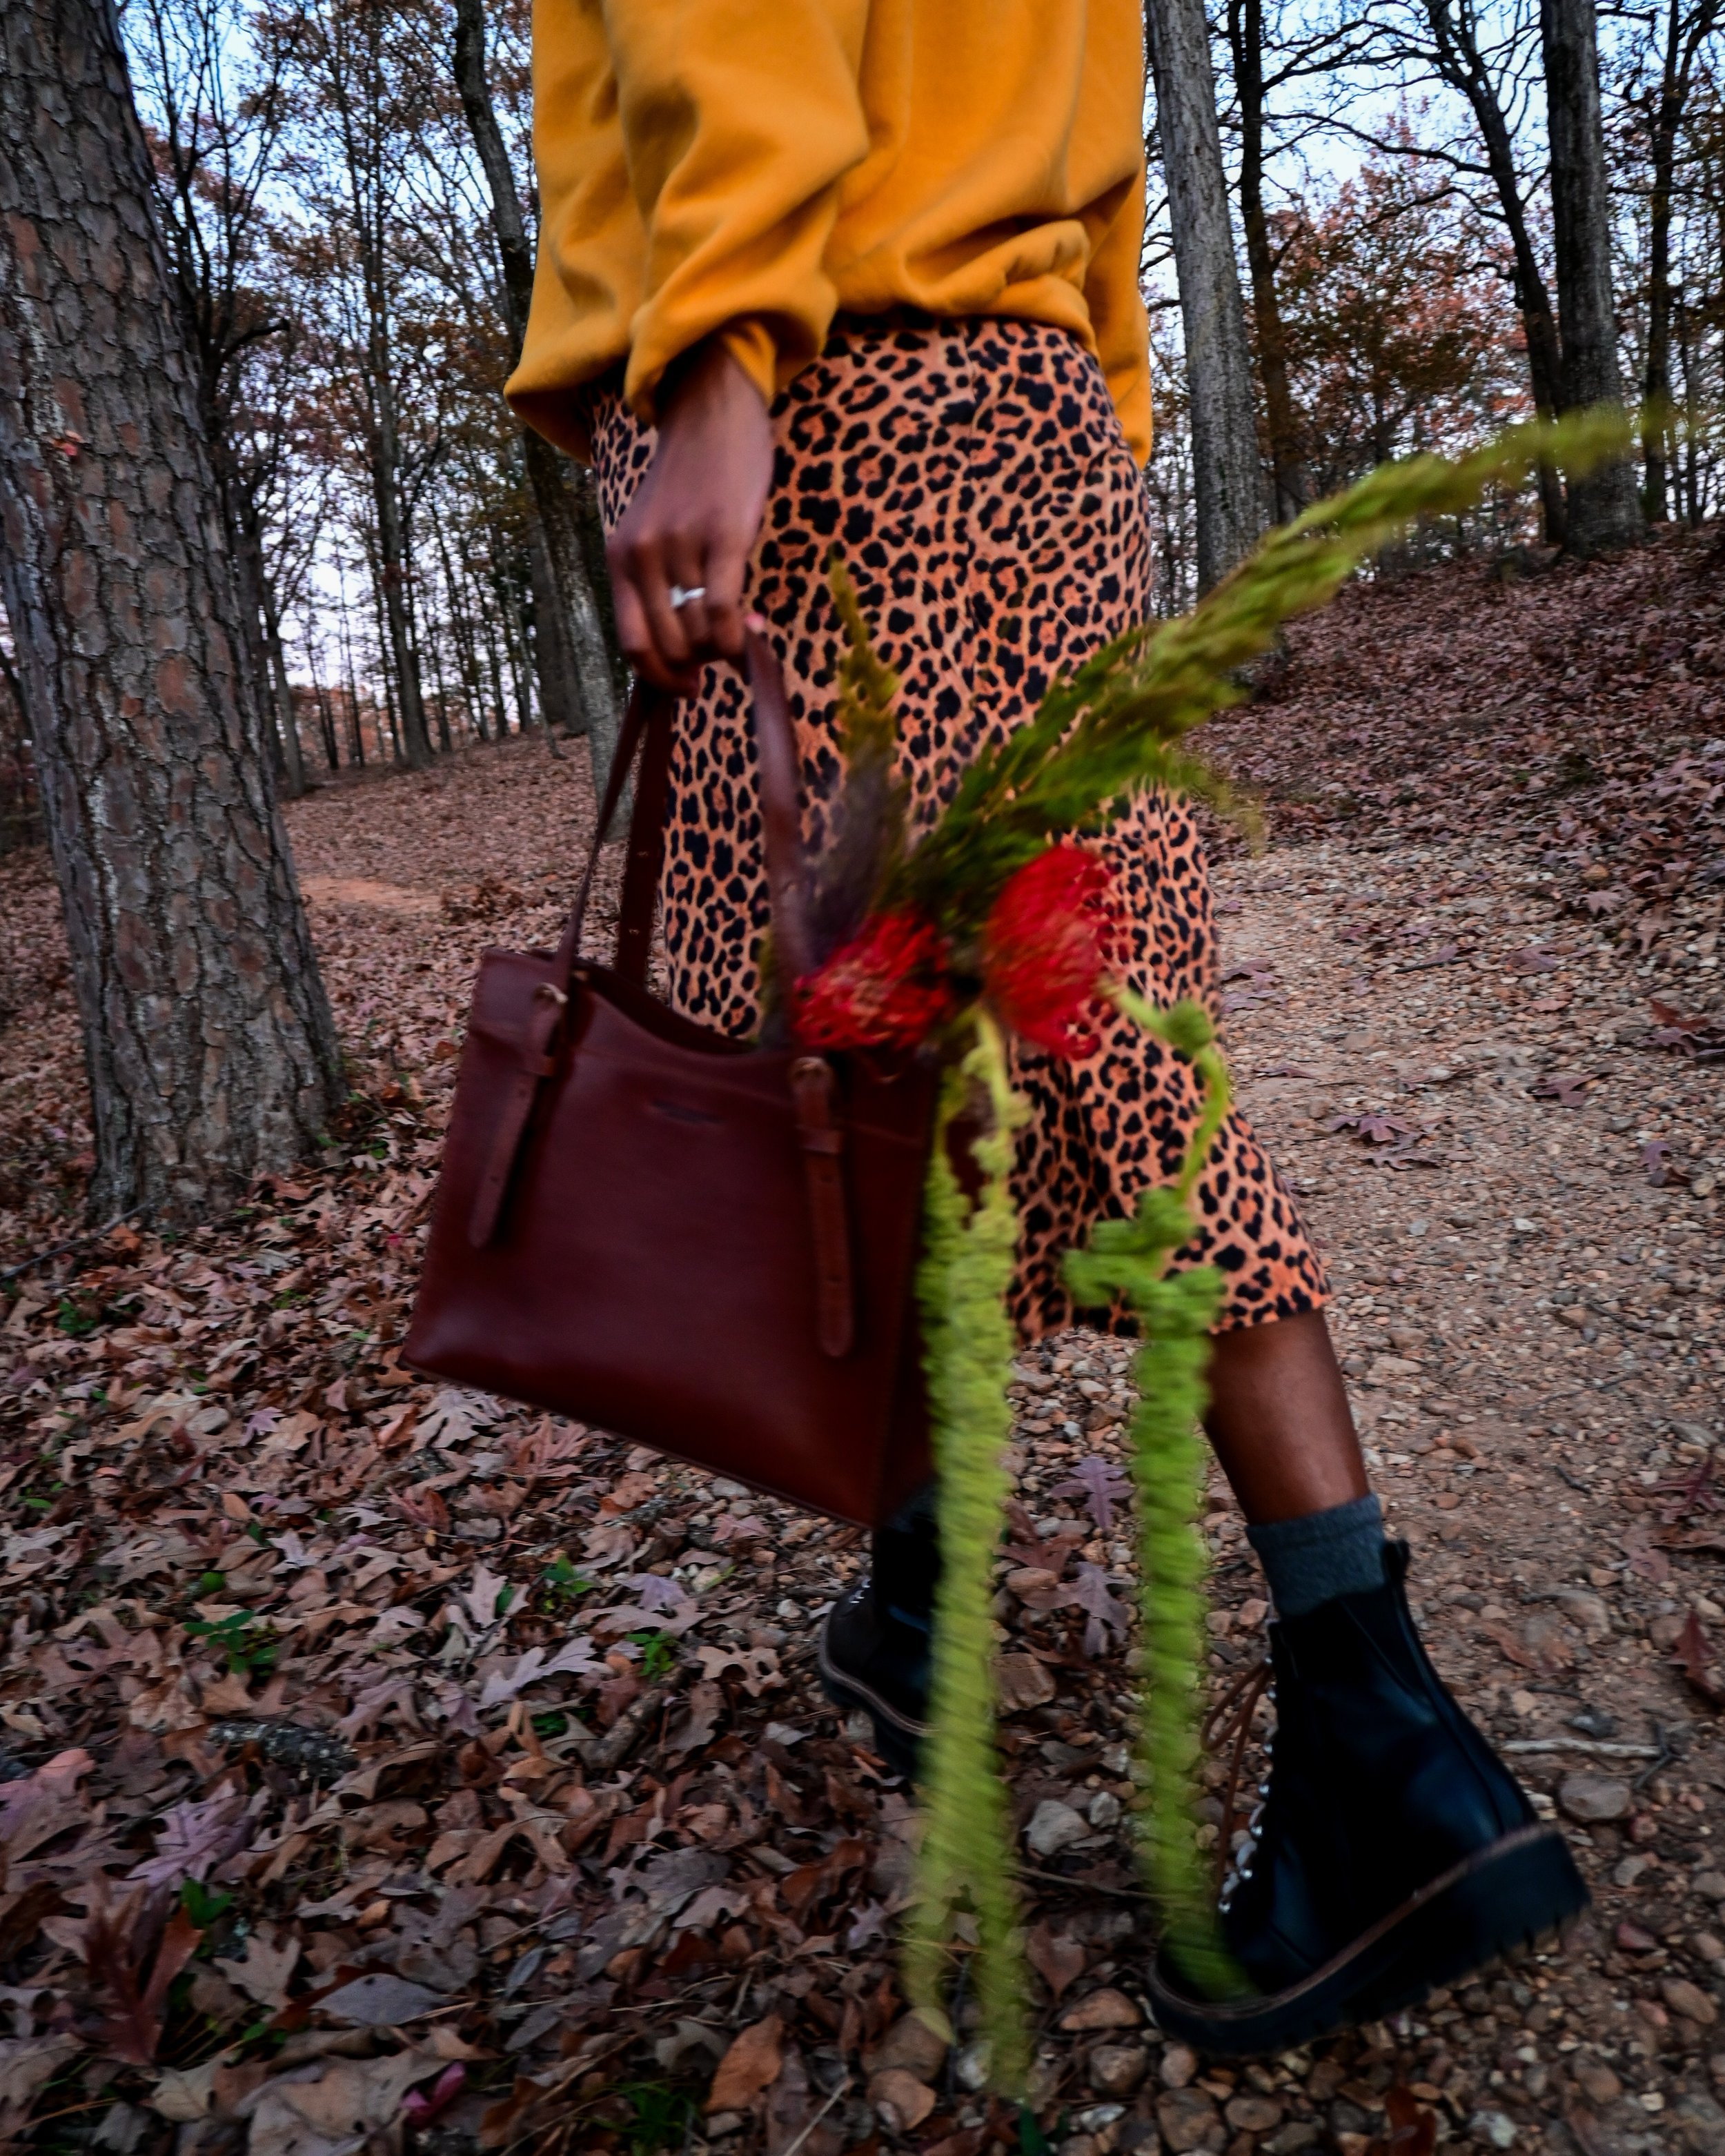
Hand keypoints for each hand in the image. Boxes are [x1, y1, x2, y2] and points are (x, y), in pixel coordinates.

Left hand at [605, 337, 774, 692]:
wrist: (712, 415)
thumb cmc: (691, 483)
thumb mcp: (654, 533)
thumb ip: (659, 585)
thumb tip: (689, 652)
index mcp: (621, 558)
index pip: (633, 645)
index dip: (661, 679)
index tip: (688, 689)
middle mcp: (643, 555)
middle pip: (669, 646)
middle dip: (697, 665)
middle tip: (719, 657)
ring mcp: (681, 545)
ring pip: (700, 633)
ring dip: (722, 649)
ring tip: (738, 635)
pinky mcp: (723, 536)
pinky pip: (724, 611)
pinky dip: (737, 639)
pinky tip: (747, 636)